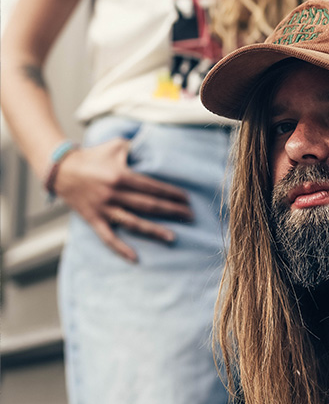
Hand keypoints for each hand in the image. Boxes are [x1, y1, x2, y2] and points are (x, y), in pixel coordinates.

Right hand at [54, 138, 193, 261]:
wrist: (61, 170)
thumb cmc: (92, 155)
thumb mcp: (116, 145)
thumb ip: (135, 147)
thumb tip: (152, 148)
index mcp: (122, 175)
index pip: (153, 187)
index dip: (171, 193)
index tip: (187, 199)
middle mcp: (115, 193)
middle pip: (149, 205)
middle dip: (172, 211)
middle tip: (190, 216)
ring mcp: (104, 208)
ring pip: (134, 222)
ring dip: (154, 230)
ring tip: (173, 237)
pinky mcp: (93, 219)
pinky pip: (108, 237)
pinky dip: (121, 249)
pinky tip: (135, 258)